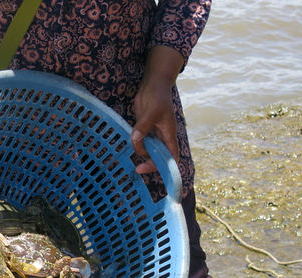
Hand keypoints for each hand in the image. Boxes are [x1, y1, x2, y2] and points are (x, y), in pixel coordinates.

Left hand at [131, 46, 183, 173]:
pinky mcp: (143, 129)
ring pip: (148, 150)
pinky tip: (129, 147)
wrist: (152, 84)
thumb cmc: (158, 96)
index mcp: (169, 135)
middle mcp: (162, 137)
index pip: (171, 157)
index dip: (164, 166)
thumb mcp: (151, 111)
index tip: (153, 169)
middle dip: (149, 164)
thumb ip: (143, 127)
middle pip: (158, 157)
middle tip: (137, 168)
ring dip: (141, 154)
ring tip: (133, 156)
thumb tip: (135, 139)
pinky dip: (135, 146)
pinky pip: (140, 141)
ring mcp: (153, 133)